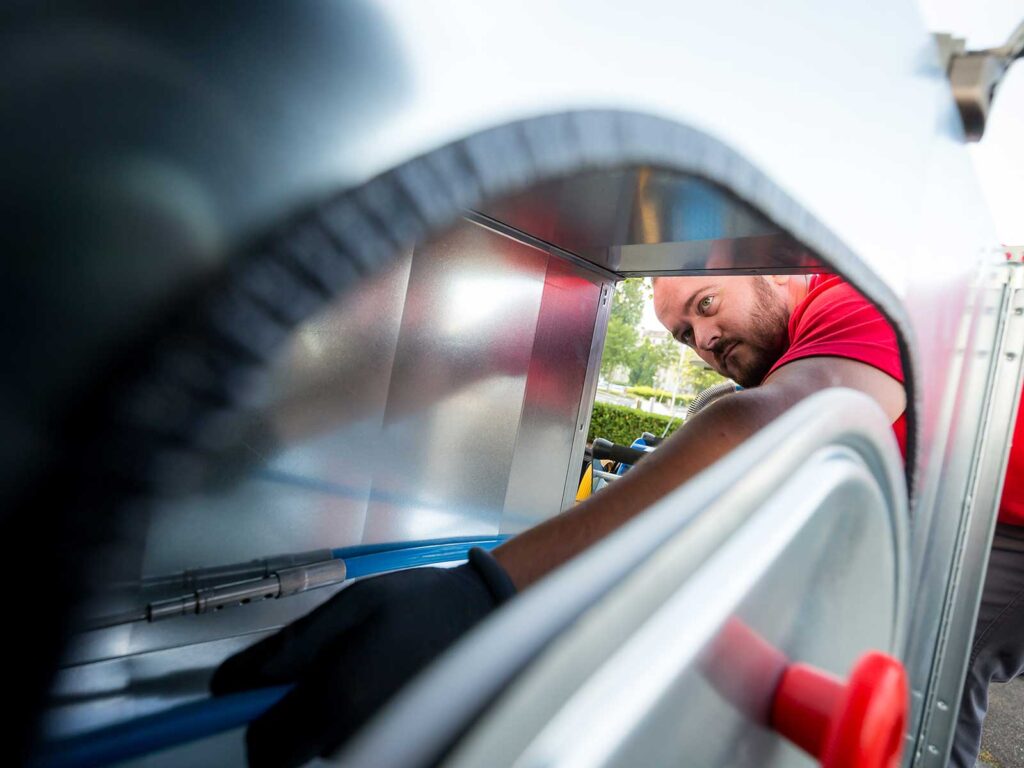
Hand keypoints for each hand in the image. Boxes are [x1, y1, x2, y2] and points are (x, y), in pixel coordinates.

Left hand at [210, 548, 514, 767]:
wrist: (487, 616)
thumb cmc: (418, 604)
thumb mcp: (348, 605)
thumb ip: (285, 647)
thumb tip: (229, 683)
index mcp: (336, 697)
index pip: (263, 746)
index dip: (254, 723)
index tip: (256, 700)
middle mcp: (358, 734)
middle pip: (294, 753)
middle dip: (294, 720)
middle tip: (323, 675)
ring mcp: (388, 746)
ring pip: (328, 748)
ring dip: (331, 718)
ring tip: (365, 669)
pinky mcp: (411, 750)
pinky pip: (364, 744)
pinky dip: (362, 723)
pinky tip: (385, 687)